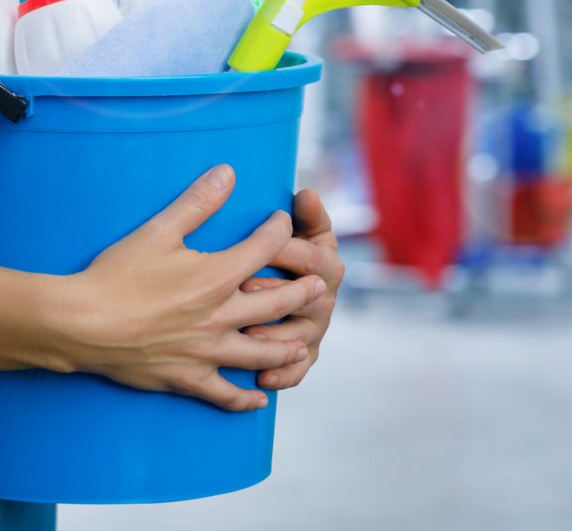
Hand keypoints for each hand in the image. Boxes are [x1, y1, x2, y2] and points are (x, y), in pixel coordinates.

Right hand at [55, 165, 326, 411]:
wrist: (78, 324)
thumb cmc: (116, 274)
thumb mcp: (158, 231)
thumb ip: (198, 201)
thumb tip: (228, 171)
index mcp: (216, 276)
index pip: (264, 248)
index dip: (278, 229)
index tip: (283, 220)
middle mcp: (219, 316)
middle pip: (276, 303)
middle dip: (302, 291)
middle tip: (321, 287)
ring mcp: (204, 352)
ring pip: (260, 353)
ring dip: (287, 348)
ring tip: (305, 344)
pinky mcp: (185, 379)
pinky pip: (224, 394)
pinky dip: (245, 399)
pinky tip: (260, 399)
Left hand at [240, 189, 343, 390]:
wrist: (300, 289)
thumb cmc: (294, 252)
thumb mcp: (304, 229)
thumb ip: (307, 212)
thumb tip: (306, 191)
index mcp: (326, 263)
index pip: (309, 255)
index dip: (285, 248)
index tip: (260, 243)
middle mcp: (326, 298)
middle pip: (305, 297)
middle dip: (275, 292)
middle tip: (244, 287)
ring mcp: (315, 330)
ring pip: (298, 338)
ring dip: (275, 337)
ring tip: (247, 335)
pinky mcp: (304, 356)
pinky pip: (297, 371)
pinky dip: (283, 375)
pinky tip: (261, 379)